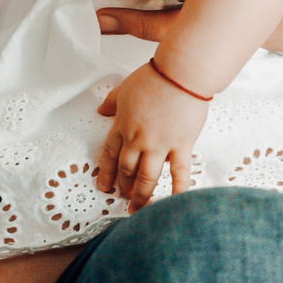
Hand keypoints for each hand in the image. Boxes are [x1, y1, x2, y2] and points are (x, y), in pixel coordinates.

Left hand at [94, 64, 204, 212]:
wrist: (179, 74)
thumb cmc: (153, 78)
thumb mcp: (123, 89)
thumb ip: (111, 103)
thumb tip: (100, 110)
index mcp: (122, 125)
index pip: (109, 154)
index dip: (105, 172)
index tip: (103, 187)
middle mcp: (138, 139)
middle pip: (127, 169)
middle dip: (123, 186)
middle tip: (123, 199)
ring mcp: (159, 144)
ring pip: (147, 176)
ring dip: (142, 194)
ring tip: (139, 208)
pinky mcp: (181, 145)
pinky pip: (179, 173)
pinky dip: (177, 190)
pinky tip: (174, 203)